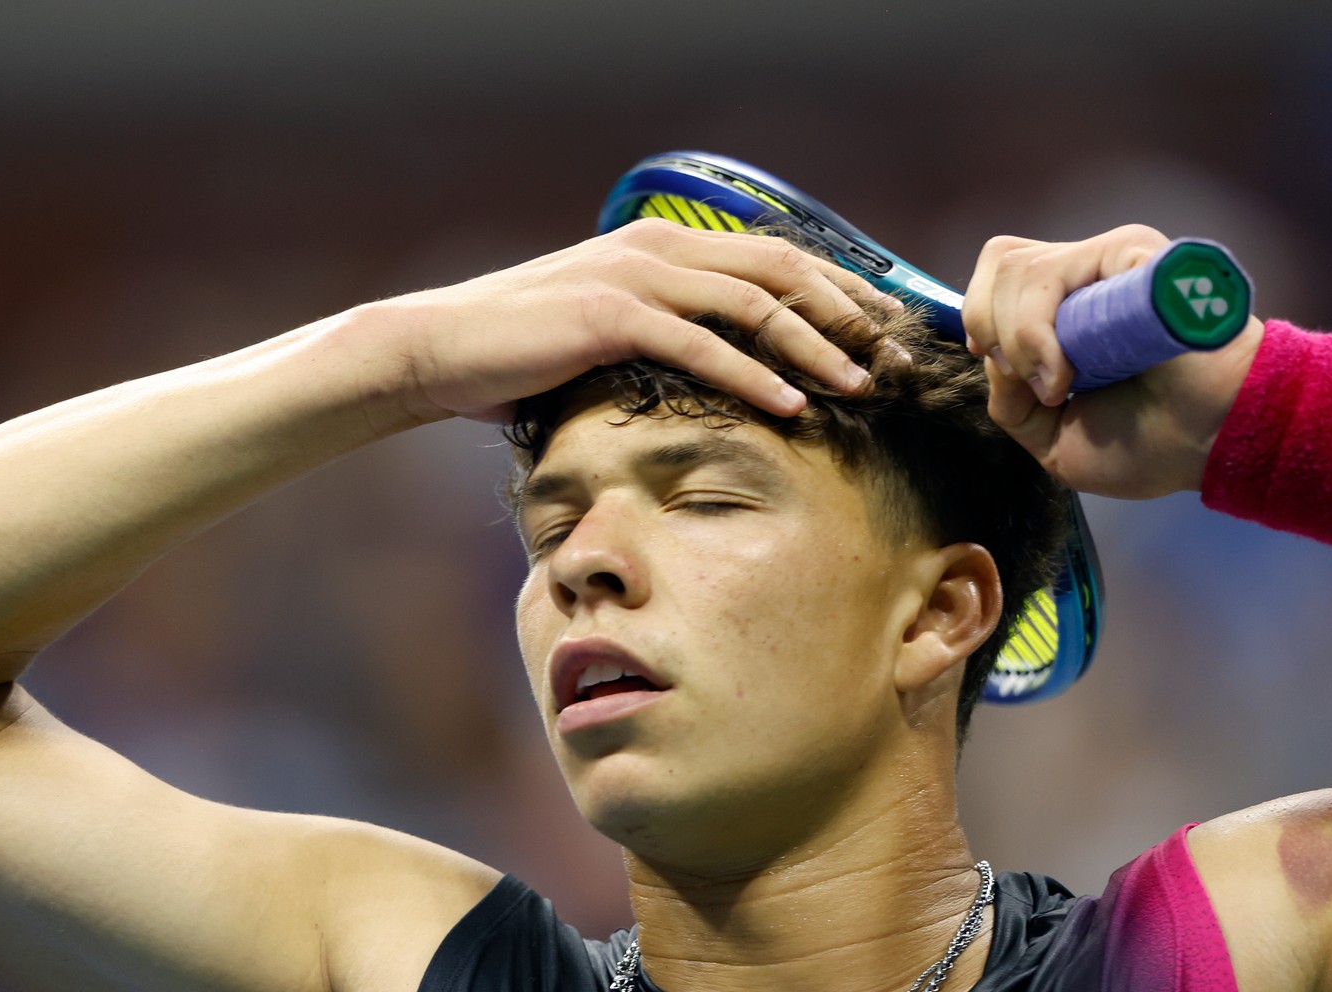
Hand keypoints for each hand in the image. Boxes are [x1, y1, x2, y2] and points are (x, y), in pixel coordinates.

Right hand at [374, 219, 902, 424]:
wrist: (439, 350)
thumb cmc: (517, 352)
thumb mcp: (598, 335)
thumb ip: (655, 338)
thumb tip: (708, 374)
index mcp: (659, 247)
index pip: (770, 257)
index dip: (834, 289)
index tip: (879, 330)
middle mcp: (656, 249)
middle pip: (780, 270)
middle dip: (845, 312)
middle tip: (892, 356)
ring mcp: (635, 277)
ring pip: (753, 304)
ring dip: (815, 346)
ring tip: (860, 385)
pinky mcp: (611, 316)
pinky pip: (703, 345)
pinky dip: (754, 376)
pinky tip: (792, 405)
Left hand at [962, 224, 1263, 499]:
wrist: (1209, 444)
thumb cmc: (1145, 443)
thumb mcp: (1051, 437)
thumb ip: (1009, 402)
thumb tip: (991, 356)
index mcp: (1068, 305)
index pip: (997, 272)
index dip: (979, 314)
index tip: (998, 363)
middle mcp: (1088, 274)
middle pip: (1001, 264)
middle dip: (994, 332)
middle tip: (1041, 384)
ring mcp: (1113, 260)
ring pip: (1022, 269)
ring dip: (1022, 340)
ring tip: (1063, 384)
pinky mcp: (1137, 257)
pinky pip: (1063, 272)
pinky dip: (1043, 333)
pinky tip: (1070, 372)